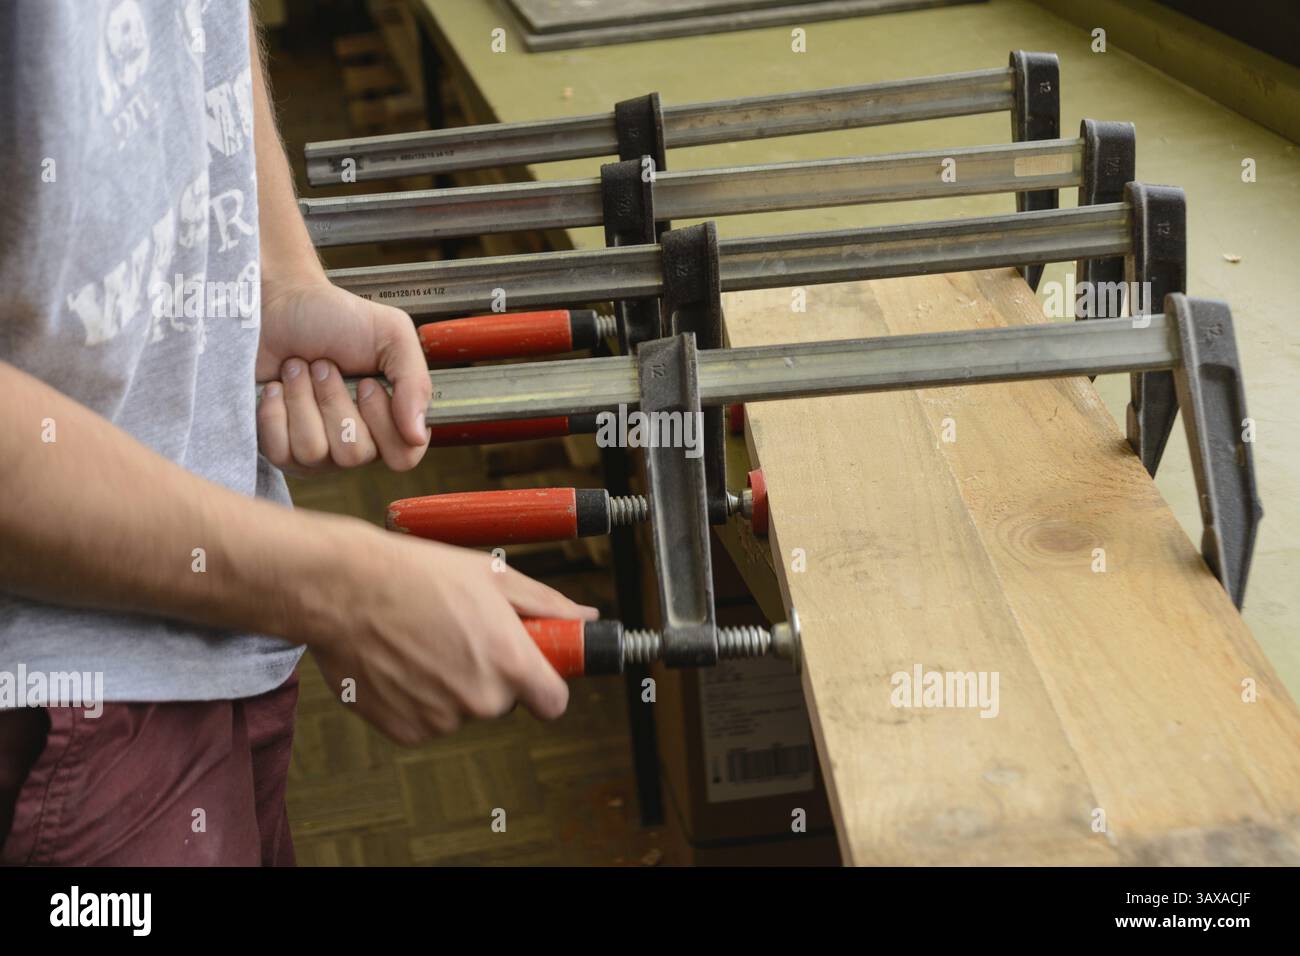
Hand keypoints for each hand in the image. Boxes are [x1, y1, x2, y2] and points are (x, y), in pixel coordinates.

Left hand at [255, 277, 430, 474]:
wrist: (278, 305)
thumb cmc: (335, 318)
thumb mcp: (392, 335)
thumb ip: (416, 383)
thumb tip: (418, 435)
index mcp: (390, 420)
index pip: (403, 457)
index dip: (384, 423)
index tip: (368, 382)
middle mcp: (355, 441)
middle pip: (354, 455)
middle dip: (334, 400)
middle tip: (325, 366)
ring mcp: (315, 451)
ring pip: (313, 451)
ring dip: (302, 399)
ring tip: (298, 369)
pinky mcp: (277, 448)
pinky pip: (279, 452)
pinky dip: (274, 411)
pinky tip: (276, 387)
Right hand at [310, 522, 598, 743]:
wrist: (343, 589)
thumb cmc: (416, 574)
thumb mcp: (492, 576)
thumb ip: (545, 604)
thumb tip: (584, 617)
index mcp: (510, 662)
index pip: (554, 703)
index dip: (545, 684)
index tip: (534, 670)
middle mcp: (480, 699)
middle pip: (502, 701)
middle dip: (490, 674)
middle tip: (460, 634)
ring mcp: (441, 719)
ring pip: (461, 709)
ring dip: (450, 684)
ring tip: (422, 640)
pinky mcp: (405, 731)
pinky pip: (426, 719)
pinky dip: (417, 698)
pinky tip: (401, 661)